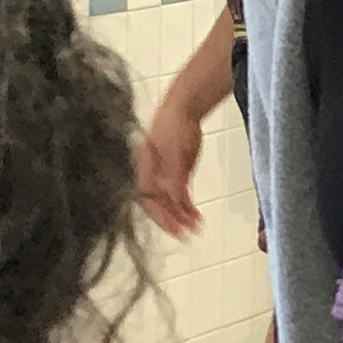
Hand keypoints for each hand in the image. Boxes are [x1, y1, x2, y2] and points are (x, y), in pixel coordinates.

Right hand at [136, 101, 206, 238]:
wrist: (184, 108)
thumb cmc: (175, 126)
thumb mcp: (176, 152)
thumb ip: (175, 177)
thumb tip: (175, 200)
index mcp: (145, 170)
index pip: (149, 200)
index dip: (161, 217)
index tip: (175, 230)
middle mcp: (151, 176)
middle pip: (158, 204)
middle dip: (173, 220)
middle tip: (188, 234)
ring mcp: (163, 175)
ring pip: (170, 201)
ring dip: (182, 215)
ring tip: (197, 227)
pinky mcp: (175, 174)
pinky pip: (179, 195)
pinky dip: (187, 206)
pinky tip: (196, 215)